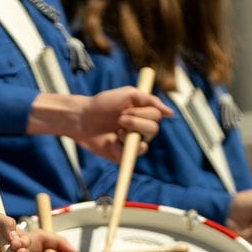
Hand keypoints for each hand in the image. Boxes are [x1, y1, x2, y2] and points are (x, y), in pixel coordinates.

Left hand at [28, 89, 171, 162]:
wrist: (81, 118)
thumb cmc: (103, 104)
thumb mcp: (128, 94)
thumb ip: (149, 100)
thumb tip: (170, 113)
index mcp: (143, 114)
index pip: (157, 117)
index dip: (143, 114)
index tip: (126, 109)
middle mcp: (140, 130)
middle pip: (153, 131)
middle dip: (136, 123)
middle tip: (120, 119)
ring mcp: (131, 144)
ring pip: (144, 146)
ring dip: (129, 136)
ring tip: (116, 132)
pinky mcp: (122, 156)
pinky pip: (129, 157)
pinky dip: (119, 147)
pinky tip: (110, 141)